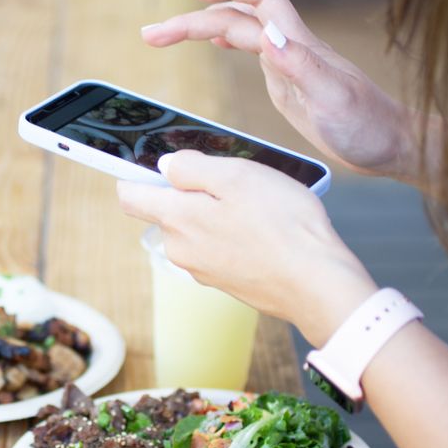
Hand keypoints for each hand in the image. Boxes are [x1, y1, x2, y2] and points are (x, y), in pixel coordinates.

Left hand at [117, 150, 378, 346]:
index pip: (129, 196)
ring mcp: (203, 270)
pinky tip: (266, 230)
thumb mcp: (237, 176)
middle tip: (235, 181)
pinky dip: (235, 235)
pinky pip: (219, 248)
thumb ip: (192, 168)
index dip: (135, 173)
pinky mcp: (227, 282)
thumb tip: (165, 166)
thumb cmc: (282, 225)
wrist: (317, 284)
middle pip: (169, 210)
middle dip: (193, 193)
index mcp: (176, 220)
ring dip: (218, 214)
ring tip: (258, 206)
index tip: (159, 163)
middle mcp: (181, 250)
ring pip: (198, 229)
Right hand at [142, 0, 416, 178]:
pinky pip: (251, 49)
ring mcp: (289, 63)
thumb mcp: (334, 101)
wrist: (393, 145)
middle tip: (150, 35)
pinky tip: (216, 45)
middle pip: (235, 15)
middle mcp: (291, 47)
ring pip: (239, 30)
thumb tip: (267, 35)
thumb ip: (301, 67)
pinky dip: (226, 41)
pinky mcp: (289, 82)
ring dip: (201, 28)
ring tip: (163, 38)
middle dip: (191, 20)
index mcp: (298, 46)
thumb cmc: (368, 127)